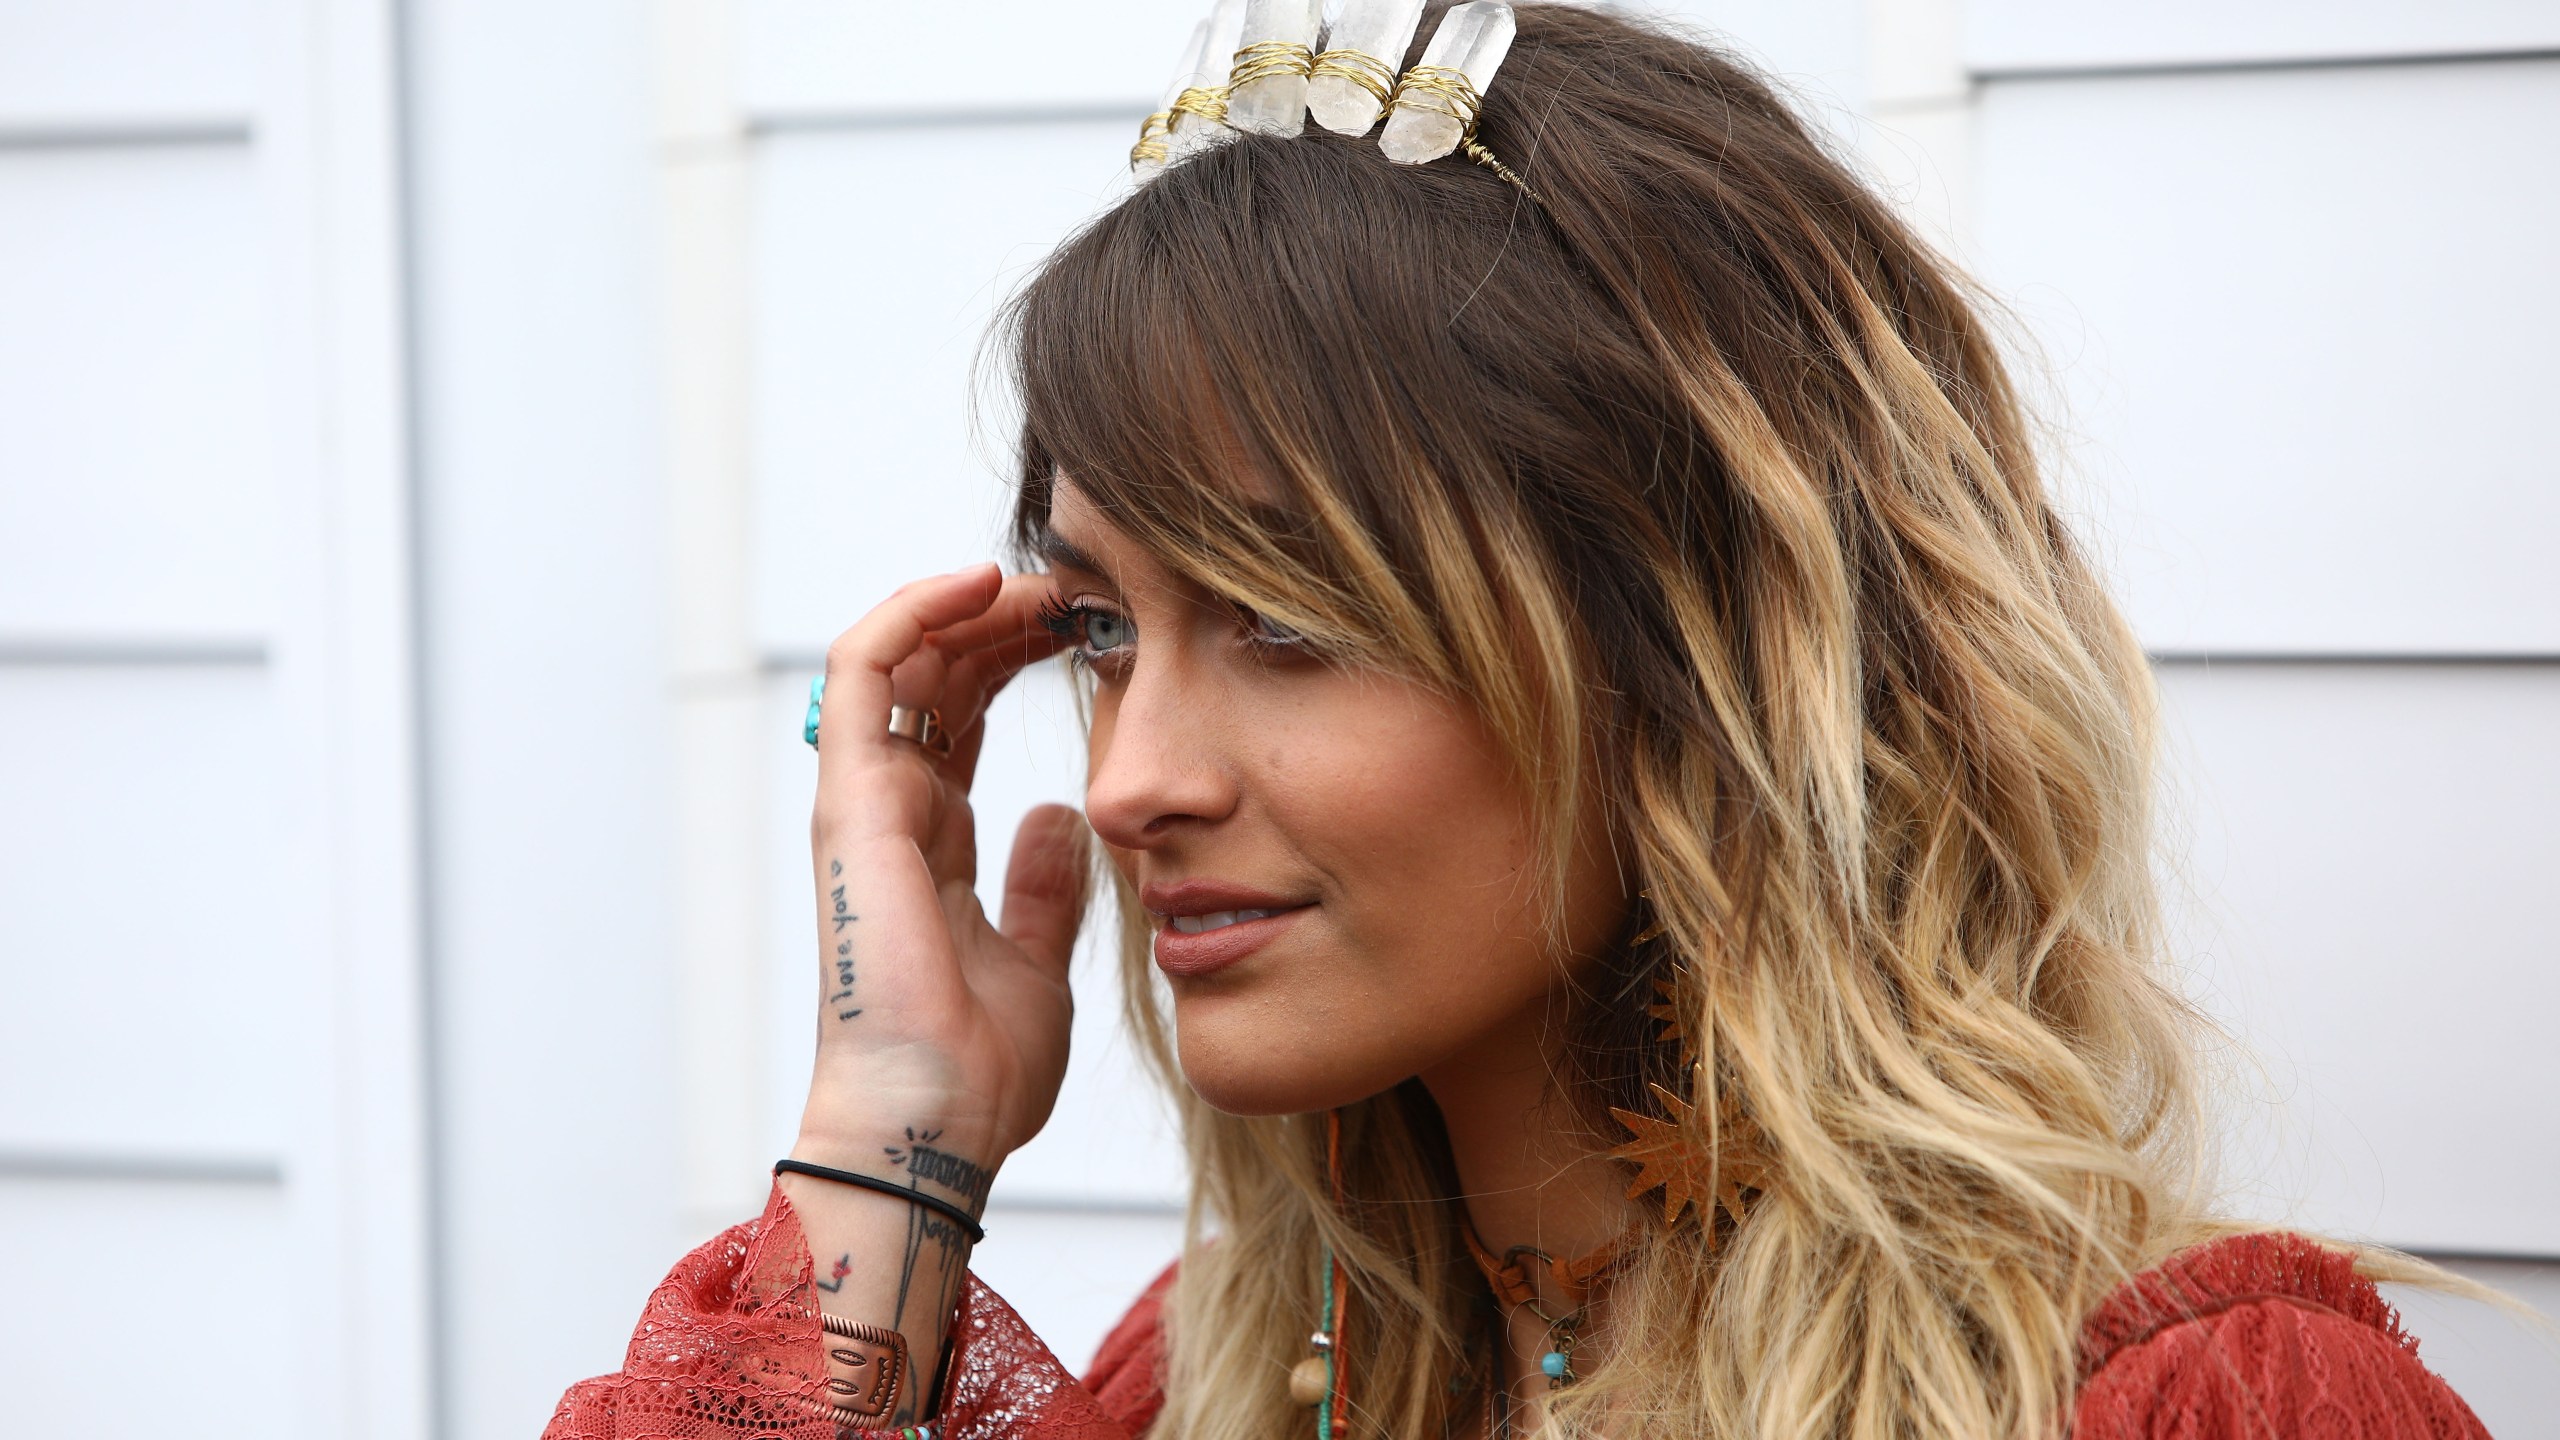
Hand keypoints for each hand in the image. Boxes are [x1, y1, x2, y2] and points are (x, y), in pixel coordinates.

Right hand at [796, 563, 1087, 1182]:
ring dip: (967, 603)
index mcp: (934, 847)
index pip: (965, 718)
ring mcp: (866, 804)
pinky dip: (914, 611)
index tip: (1094, 631)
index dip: (1019, 660)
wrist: (937, 1127)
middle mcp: (893, 814)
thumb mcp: (1041, 963)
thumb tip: (1064, 818)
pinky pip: (863, 671)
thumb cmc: (981, 1071)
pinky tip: (981, 582)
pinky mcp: (852, 801)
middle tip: (1081, 590)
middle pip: (937, 677)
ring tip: (1042, 577)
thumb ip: (1044, 889)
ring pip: (902, 658)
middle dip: (1004, 619)